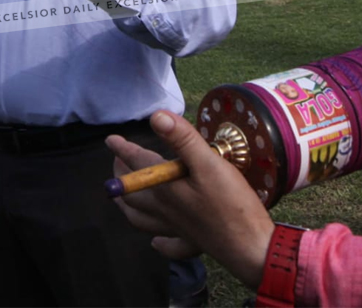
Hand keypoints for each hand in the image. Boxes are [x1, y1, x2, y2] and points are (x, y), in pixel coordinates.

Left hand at [107, 111, 273, 290]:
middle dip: (121, 175)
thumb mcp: (209, 163)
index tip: (111, 140)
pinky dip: (159, 242)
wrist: (250, 245)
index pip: (138, 164)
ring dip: (128, 207)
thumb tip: (156, 117)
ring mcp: (176, 228)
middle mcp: (165, 209)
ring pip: (141, 220)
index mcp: (165, 188)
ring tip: (123, 198)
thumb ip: (183, 139)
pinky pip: (169, 244)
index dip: (123, 149)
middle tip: (117, 162)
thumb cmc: (231, 203)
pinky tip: (156, 242)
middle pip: (133, 192)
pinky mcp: (192, 242)